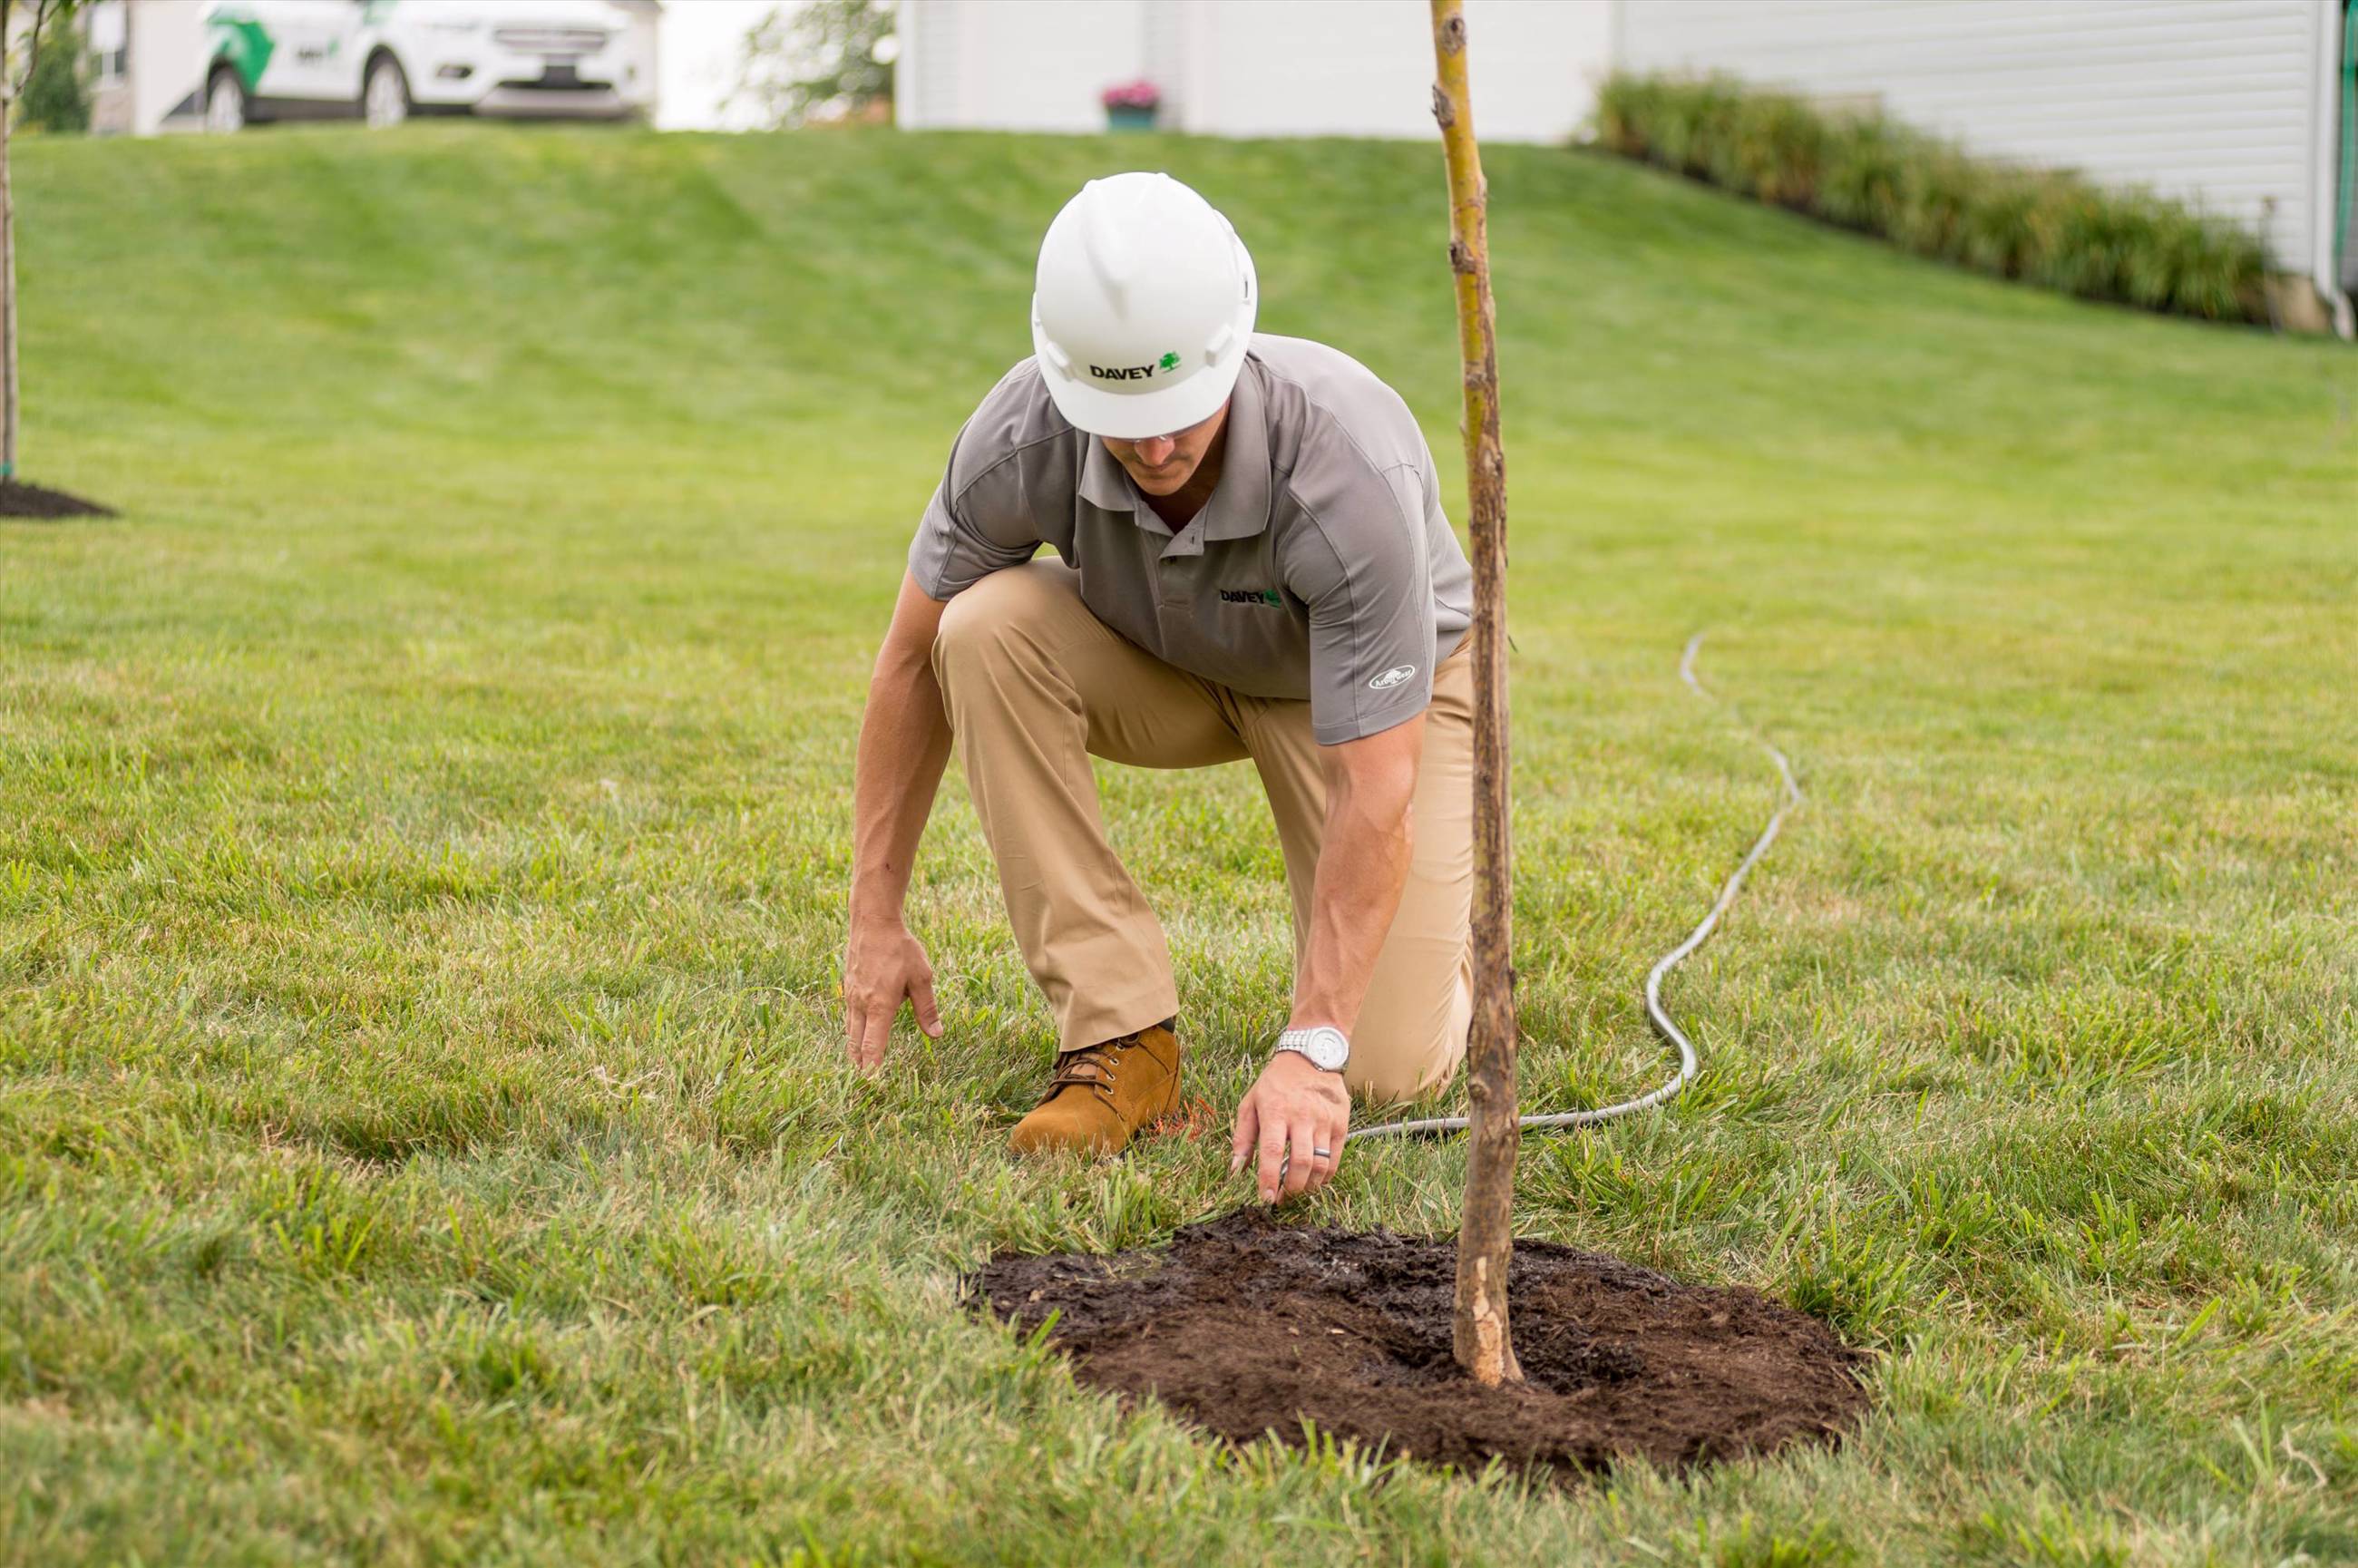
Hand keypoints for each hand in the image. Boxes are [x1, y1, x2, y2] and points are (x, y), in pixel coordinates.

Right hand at [841, 919, 941, 1070]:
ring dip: (854, 1050)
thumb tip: (937, 1035)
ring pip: (850, 1031)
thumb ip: (927, 1008)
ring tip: (857, 1068)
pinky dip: (851, 1032)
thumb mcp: (922, 977)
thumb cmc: (900, 948)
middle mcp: (861, 1004)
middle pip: (857, 1043)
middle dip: (859, 1065)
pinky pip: (848, 1017)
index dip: (873, 1066)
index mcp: (881, 1005)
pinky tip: (856, 1036)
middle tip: (861, 1086)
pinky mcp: (848, 988)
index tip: (872, 1084)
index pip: (874, 1044)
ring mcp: (851, 996)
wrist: (872, 922)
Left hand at [1230, 1050, 1350, 1203]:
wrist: (1311, 1057)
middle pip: (1300, 1163)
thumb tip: (1236, 1170)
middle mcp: (1302, 1116)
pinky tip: (1313, 1180)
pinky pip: (1335, 1159)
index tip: (1265, 1199)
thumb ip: (1242, 1137)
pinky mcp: (1340, 1124)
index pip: (1271, 1151)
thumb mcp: (1250, 1102)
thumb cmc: (1275, 1083)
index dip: (1268, 1179)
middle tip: (1282, 1198)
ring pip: (1320, 1164)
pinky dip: (1324, 1176)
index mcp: (1275, 1111)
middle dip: (1290, 1188)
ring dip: (1308, 1186)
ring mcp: (1324, 1121)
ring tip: (1296, 1190)